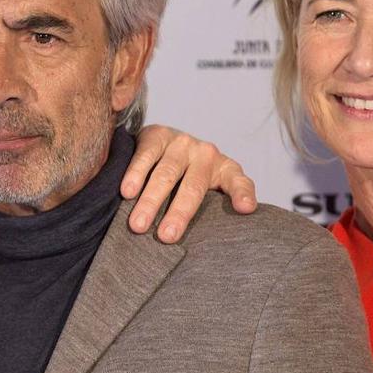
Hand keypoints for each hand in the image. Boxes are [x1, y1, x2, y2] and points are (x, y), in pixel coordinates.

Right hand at [121, 125, 256, 242]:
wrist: (165, 141)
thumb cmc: (190, 176)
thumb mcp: (212, 187)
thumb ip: (220, 205)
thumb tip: (231, 227)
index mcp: (224, 168)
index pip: (238, 181)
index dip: (242, 194)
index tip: (245, 209)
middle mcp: (205, 153)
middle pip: (192, 187)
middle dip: (179, 213)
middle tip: (165, 237)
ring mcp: (180, 142)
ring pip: (166, 174)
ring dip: (150, 201)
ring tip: (139, 225)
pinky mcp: (157, 135)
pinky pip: (145, 156)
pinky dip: (135, 175)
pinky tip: (127, 192)